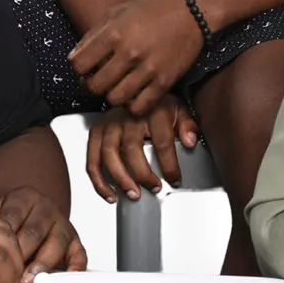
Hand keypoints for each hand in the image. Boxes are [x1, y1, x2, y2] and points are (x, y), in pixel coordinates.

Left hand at [0, 187, 87, 282]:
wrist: (25, 217)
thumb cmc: (6, 223)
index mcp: (23, 198)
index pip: (12, 219)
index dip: (2, 242)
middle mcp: (45, 207)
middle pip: (34, 231)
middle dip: (21, 255)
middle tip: (9, 275)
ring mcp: (61, 223)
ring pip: (56, 241)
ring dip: (43, 262)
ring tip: (30, 279)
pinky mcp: (74, 241)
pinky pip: (79, 253)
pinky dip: (75, 266)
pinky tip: (66, 276)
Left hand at [68, 0, 205, 114]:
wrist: (192, 12)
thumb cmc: (152, 8)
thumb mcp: (118, 11)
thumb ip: (93, 34)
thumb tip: (74, 58)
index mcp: (114, 32)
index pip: (79, 65)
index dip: (79, 68)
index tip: (86, 67)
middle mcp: (129, 53)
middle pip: (95, 86)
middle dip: (91, 86)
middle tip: (98, 80)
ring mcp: (148, 69)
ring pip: (115, 99)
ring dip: (111, 96)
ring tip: (116, 86)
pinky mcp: (164, 82)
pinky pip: (139, 107)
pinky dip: (132, 105)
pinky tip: (133, 94)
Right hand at [86, 97, 200, 202]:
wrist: (133, 88)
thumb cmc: (156, 104)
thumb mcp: (178, 109)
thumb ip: (187, 125)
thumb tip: (190, 141)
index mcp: (152, 111)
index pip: (162, 142)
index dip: (169, 165)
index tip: (174, 179)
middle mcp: (128, 116)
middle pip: (132, 150)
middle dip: (143, 175)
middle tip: (154, 188)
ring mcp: (109, 124)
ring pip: (109, 155)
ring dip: (120, 179)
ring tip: (133, 194)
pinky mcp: (96, 132)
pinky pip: (93, 160)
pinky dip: (99, 181)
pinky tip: (111, 194)